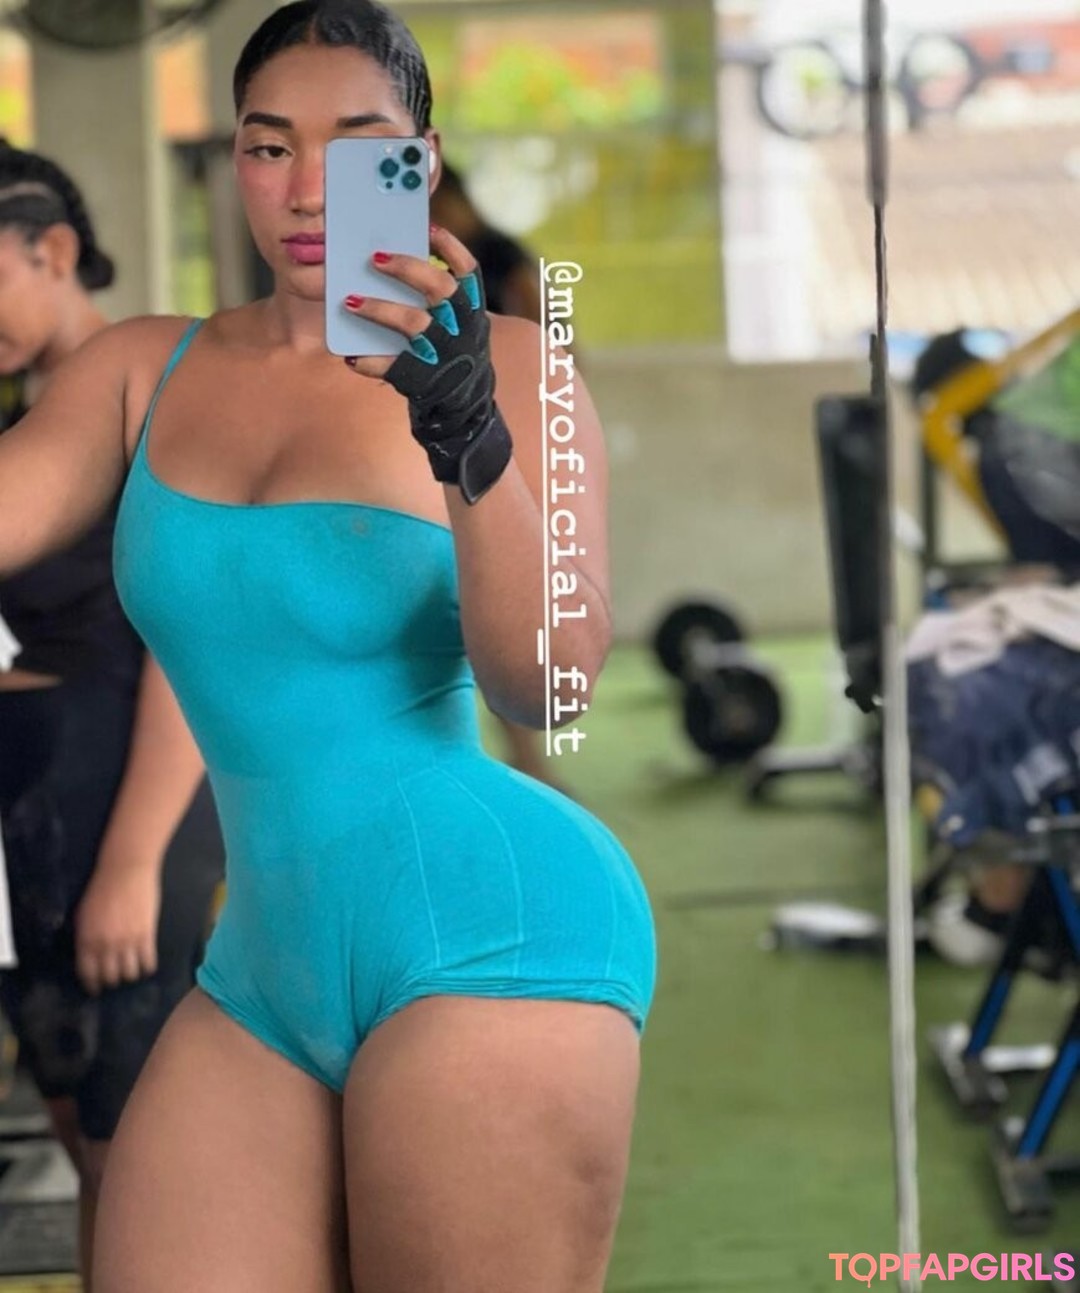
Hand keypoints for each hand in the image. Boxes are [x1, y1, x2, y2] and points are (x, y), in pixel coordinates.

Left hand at [74, 852, 161, 994]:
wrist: (126, 869)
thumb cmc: (101, 887)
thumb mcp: (83, 914)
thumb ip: (85, 937)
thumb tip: (89, 955)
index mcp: (87, 939)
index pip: (88, 974)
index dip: (92, 985)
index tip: (96, 988)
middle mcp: (106, 945)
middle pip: (110, 978)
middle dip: (112, 981)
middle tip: (115, 978)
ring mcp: (128, 941)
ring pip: (130, 974)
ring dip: (130, 975)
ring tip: (131, 970)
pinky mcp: (147, 934)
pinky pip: (148, 962)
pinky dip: (147, 967)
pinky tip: (146, 963)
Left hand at [342, 225, 513, 503]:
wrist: (464, 415)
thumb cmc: (451, 360)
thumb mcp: (457, 328)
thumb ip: (437, 302)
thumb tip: (390, 265)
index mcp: (474, 311)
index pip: (468, 271)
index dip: (449, 247)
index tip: (427, 227)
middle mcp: (464, 329)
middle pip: (438, 288)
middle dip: (406, 268)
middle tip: (373, 257)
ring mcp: (446, 356)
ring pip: (412, 324)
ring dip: (378, 309)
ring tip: (348, 301)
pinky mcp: (427, 382)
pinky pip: (394, 368)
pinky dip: (370, 362)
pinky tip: (349, 357)